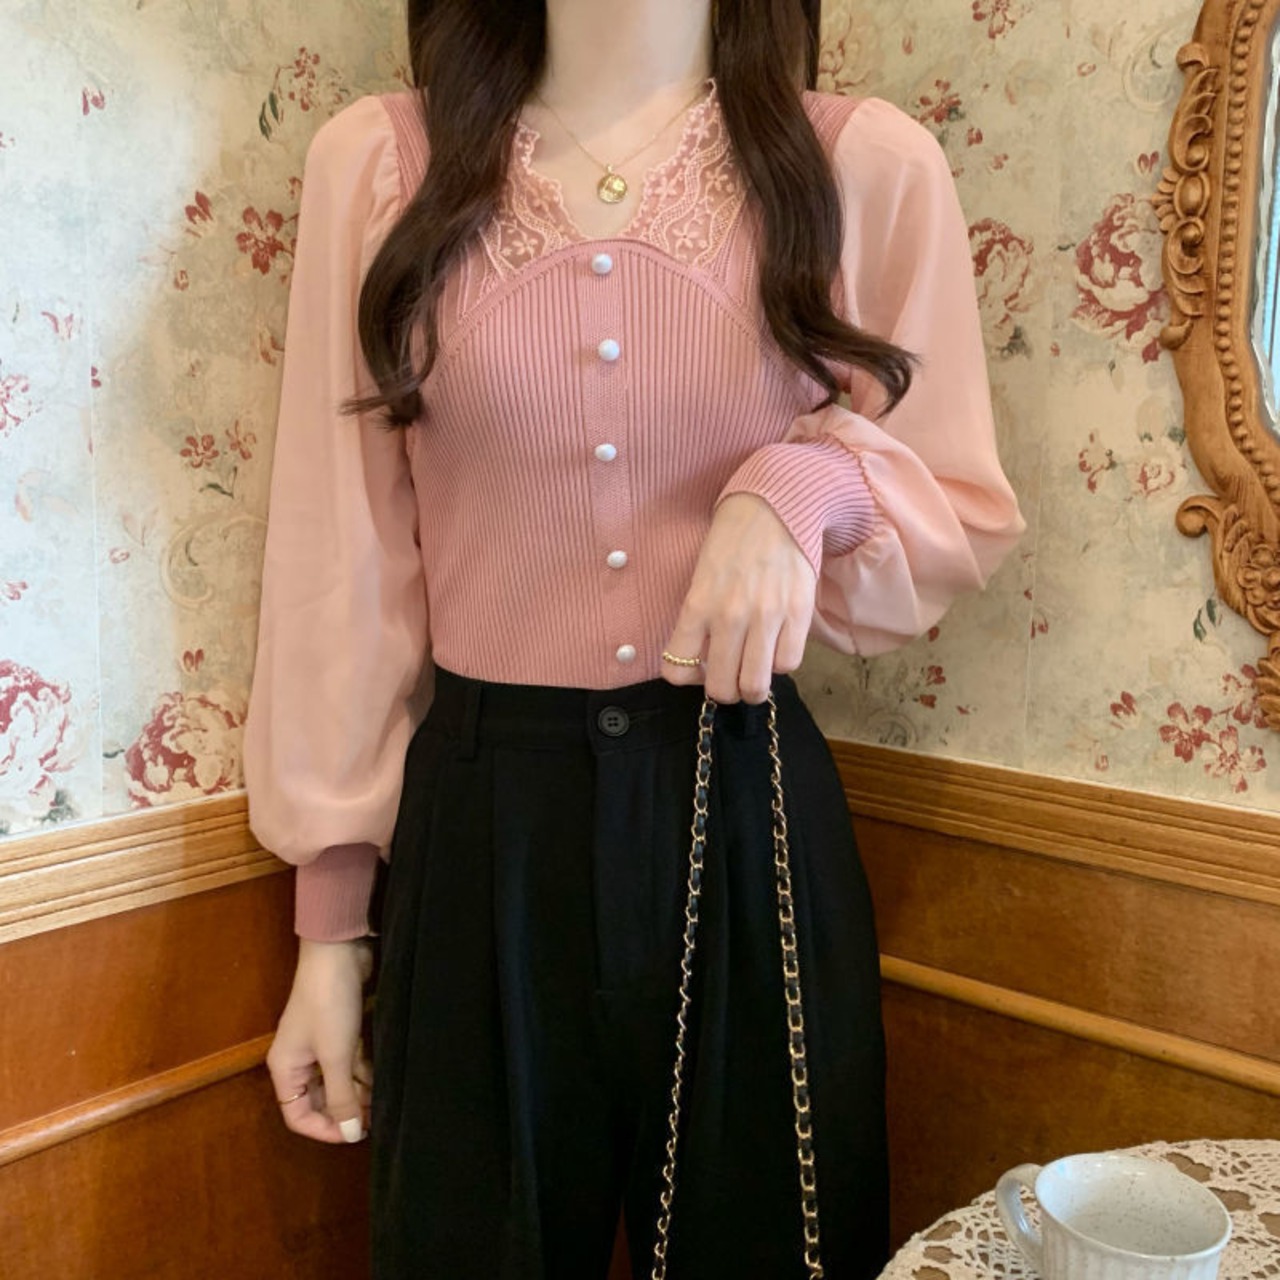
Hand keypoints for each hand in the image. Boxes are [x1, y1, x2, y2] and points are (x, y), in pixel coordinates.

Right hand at [266, 937, 373, 1143]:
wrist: (339, 953)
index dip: (324, 1130)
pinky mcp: (340, 1031)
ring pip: (337, 1083)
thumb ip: (342, 1097)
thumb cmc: (328, 1004)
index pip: (297, 1116)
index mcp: (286, 1070)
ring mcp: (320, 1045)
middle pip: (318, 1102)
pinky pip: (349, 1064)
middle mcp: (299, 1061)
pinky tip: (382, 1083)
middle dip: (344, 1113)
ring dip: (357, 1095)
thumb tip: (351, 1134)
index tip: (354, 1134)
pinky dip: (363, 1075)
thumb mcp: (335, 1055)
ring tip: (383, 1105)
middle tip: (375, 1121)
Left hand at [663, 494, 815, 703]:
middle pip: (722, 688)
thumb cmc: (733, 540)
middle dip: (725, 691)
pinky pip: (789, 663)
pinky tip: (777, 647)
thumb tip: (706, 659)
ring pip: (757, 685)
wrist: (775, 506)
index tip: (698, 665)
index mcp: (697, 605)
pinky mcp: (798, 613)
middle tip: (731, 677)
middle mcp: (729, 616)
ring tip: (755, 670)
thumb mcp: (701, 576)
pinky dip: (782, 663)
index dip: (687, 676)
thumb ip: (700, 618)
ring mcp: (766, 616)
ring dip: (754, 686)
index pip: (677, 669)